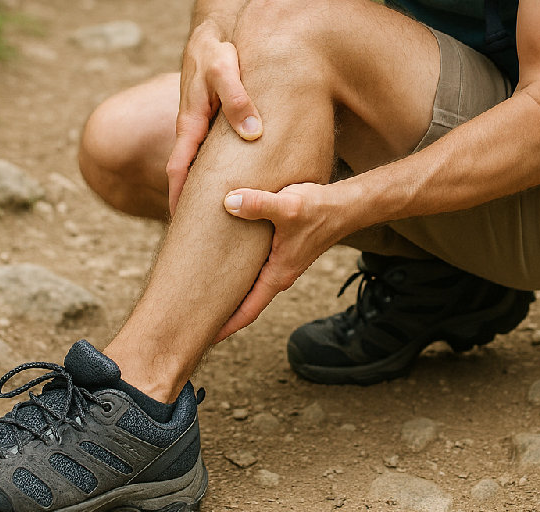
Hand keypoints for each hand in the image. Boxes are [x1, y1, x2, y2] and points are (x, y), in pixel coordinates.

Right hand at [166, 21, 262, 214]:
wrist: (215, 34)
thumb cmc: (216, 50)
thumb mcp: (225, 70)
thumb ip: (238, 99)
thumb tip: (252, 133)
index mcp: (189, 123)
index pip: (178, 170)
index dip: (179, 198)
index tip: (182, 226)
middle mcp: (193, 131)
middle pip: (189, 176)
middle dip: (193, 205)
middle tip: (203, 237)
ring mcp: (204, 128)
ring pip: (205, 166)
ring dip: (209, 191)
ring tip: (226, 220)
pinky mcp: (217, 123)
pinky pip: (217, 152)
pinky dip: (222, 170)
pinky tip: (242, 182)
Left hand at [215, 182, 343, 340]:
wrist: (347, 206)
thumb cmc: (320, 209)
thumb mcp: (287, 206)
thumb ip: (257, 204)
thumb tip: (229, 202)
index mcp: (279, 275)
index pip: (247, 311)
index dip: (225, 327)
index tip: (202, 338)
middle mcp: (280, 273)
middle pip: (246, 301)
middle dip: (221, 311)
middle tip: (192, 319)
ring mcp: (282, 262)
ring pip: (250, 284)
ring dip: (230, 291)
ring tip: (202, 292)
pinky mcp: (283, 248)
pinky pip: (256, 268)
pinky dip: (239, 272)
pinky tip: (224, 260)